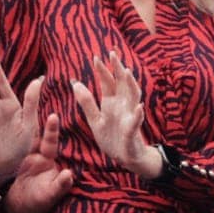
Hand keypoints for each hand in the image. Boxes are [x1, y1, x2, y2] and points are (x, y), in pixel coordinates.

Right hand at [5, 110, 74, 212]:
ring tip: (9, 104)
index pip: (50, 142)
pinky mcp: (8, 163)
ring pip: (18, 137)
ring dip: (14, 123)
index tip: (53, 115)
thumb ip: (60, 185)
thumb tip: (69, 174)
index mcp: (47, 160)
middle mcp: (34, 155)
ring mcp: (20, 157)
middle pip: (32, 132)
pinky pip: (6, 148)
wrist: (18, 211)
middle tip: (32, 97)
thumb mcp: (50, 195)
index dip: (51, 129)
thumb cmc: (38, 203)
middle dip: (31, 115)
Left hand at [72, 52, 159, 179]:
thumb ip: (87, 102)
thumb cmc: (111, 137)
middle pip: (121, 83)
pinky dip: (138, 114)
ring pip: (132, 96)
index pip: (108, 82)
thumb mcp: (95, 120)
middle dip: (118, 69)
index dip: (103, 70)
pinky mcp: (132, 131)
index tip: (96, 57)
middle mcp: (122, 105)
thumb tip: (74, 83)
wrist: (125, 157)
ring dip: (131, 85)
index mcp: (111, 103)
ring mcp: (129, 116)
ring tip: (127, 73)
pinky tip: (139, 107)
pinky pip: (136, 121)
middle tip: (113, 54)